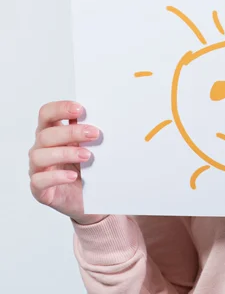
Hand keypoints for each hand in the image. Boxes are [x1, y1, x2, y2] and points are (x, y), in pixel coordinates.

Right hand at [29, 101, 106, 225]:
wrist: (93, 198)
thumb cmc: (91, 166)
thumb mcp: (92, 146)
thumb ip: (90, 130)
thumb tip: (104, 114)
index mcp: (52, 132)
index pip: (46, 114)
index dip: (60, 108)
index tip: (80, 109)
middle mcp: (41, 148)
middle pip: (46, 134)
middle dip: (71, 132)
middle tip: (95, 134)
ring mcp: (38, 169)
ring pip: (39, 156)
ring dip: (65, 153)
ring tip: (88, 156)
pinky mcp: (39, 190)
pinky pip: (39, 181)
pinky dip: (56, 176)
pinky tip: (73, 176)